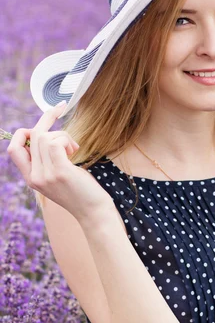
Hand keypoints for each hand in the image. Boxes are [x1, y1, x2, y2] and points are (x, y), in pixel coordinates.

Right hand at [7, 103, 112, 221]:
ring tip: (74, 148)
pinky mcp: (60, 172)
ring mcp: (46, 175)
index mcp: (31, 179)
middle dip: (47, 120)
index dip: (22, 134)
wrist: (94, 212)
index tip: (38, 126)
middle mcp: (35, 178)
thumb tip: (46, 135)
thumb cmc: (80, 191)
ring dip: (63, 135)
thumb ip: (48, 160)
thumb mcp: (58, 176)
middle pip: (31, 137)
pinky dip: (66, 140)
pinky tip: (74, 150)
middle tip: (59, 110)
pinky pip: (55, 143)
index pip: (13, 150)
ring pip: (44, 137)